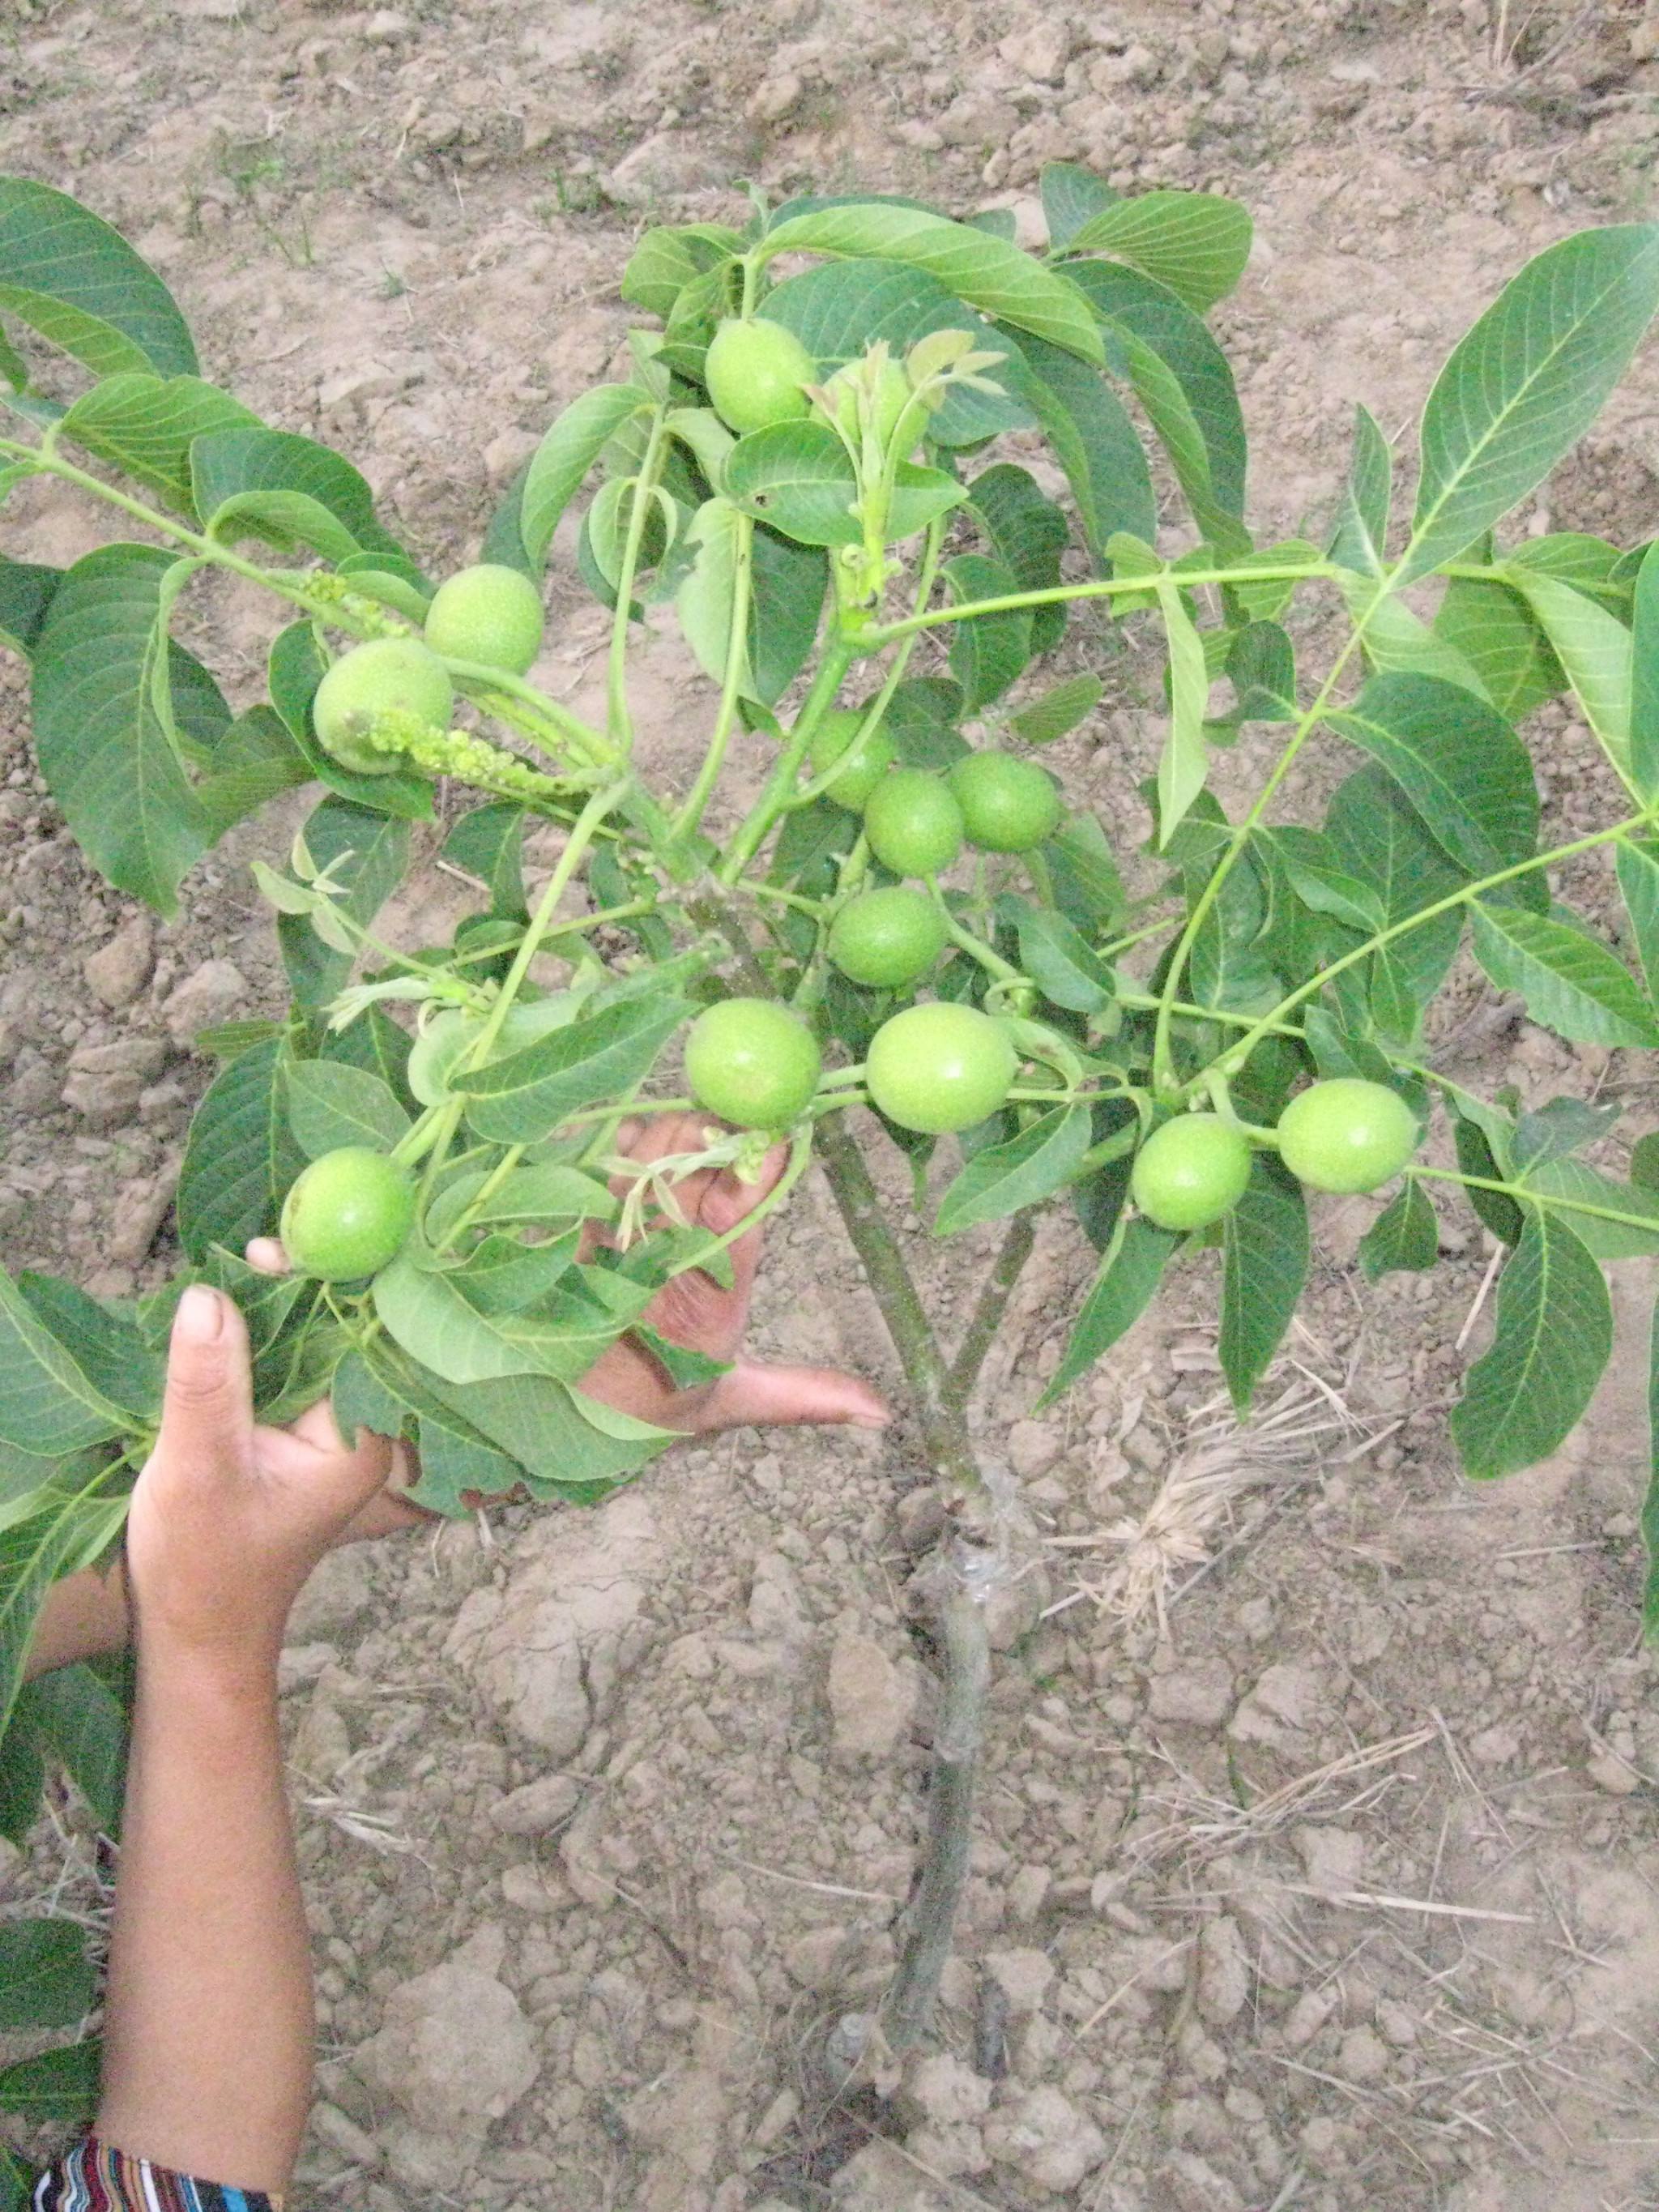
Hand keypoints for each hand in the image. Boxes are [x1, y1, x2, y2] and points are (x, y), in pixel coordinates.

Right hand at [124, 1285, 395, 1677]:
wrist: (196, 1631)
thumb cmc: (206, 1567)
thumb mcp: (198, 1468)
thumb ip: (208, 1384)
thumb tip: (208, 1294)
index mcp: (361, 1438)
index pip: (361, 1336)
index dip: (330, 1284)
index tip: (278, 1251)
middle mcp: (357, 1426)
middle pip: (344, 1331)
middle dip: (310, 1284)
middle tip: (256, 1248)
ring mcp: (325, 1427)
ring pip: (313, 1342)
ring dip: (282, 1306)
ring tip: (245, 1262)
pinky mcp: (291, 1429)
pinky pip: (288, 1363)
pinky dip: (262, 1334)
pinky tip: (235, 1304)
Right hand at [249, 1112, 888, 1440]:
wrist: (563, 1421)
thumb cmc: (651, 1410)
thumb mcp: (725, 1403)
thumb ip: (796, 1399)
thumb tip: (882, 1415)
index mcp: (723, 1260)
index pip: (752, 1194)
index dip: (760, 1161)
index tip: (768, 1132)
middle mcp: (680, 1230)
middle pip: (700, 1161)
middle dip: (705, 1138)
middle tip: (709, 1118)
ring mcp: (629, 1221)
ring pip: (649, 1158)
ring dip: (655, 1144)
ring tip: (655, 1143)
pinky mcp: (576, 1221)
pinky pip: (593, 1172)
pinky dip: (601, 1155)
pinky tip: (606, 1151)